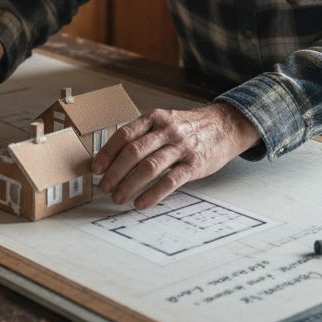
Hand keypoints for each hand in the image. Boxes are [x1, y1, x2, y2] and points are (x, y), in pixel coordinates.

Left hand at [92, 102, 259, 209]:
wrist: (225, 126)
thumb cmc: (188, 128)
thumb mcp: (164, 121)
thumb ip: (143, 135)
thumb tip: (113, 158)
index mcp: (155, 118)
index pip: (124, 135)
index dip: (107, 153)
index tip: (96, 169)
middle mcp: (167, 130)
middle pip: (133, 152)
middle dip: (115, 172)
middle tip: (104, 187)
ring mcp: (181, 147)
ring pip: (149, 167)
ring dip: (129, 185)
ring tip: (118, 198)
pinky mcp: (194, 164)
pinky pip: (170, 181)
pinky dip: (153, 194)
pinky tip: (141, 203)